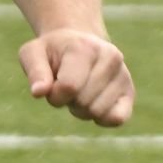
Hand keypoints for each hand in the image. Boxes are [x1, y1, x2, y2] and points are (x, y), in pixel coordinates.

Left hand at [18, 28, 134, 126]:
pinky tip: (93, 103)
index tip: (51, 86)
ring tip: (80, 91)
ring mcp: (123, 74)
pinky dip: (101, 118)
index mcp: (85, 47)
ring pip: (97, 112)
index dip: (55, 95)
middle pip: (83, 102)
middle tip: (67, 86)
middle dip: (68, 101)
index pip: (69, 87)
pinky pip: (117, 119)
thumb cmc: (52, 52)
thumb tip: (38, 92)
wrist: (78, 44)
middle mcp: (110, 57)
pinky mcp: (129, 92)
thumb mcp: (33, 53)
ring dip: (81, 110)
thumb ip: (35, 72)